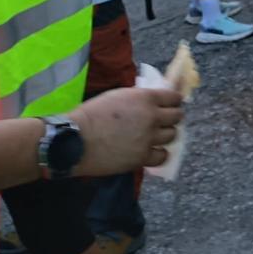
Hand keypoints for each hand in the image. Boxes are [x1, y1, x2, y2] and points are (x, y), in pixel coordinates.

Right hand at [67, 87, 183, 174]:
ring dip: (165, 135)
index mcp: (146, 98)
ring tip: (155, 137)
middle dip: (171, 117)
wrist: (76, 140)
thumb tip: (151, 101)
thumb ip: (138, 98)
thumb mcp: (118, 96)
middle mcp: (152, 117)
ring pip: (172, 135)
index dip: (173, 101)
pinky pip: (162, 156)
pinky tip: (152, 152)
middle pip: (177, 116)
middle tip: (163, 121)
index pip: (174, 97)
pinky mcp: (142, 157)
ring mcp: (149, 138)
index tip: (170, 105)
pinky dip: (159, 154)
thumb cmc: (91, 115)